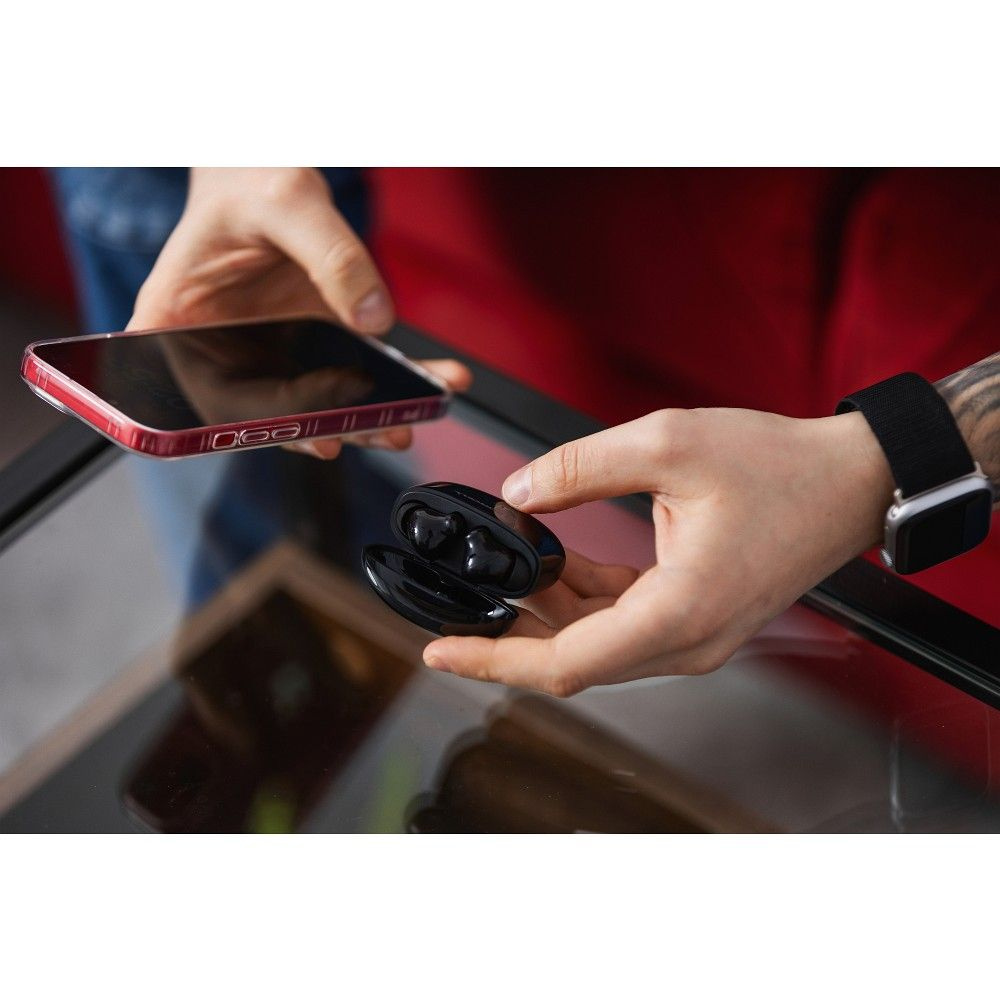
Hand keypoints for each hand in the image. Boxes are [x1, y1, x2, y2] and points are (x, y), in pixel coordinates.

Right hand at [129, 167, 470, 457]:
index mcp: (177, 325)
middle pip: (274, 413)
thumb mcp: (288, 202)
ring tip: (415, 417)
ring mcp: (268, 353)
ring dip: (371, 417)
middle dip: (337, 427)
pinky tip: (434, 380)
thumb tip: (375, 321)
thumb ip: (332, 256)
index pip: (222, 398)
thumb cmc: (250, 179)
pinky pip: (351, 375)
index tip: (327, 424)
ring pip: (318, 405)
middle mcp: (222, 351)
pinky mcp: (309, 345)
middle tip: (387, 431)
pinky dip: (395, 383)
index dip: (274, 421)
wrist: (261, 171)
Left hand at [423, 407, 894, 695]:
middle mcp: (686, 642)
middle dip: (509, 633)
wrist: (850, 481)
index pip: (564, 662)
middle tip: (457, 602)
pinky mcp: (696, 619)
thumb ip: (580, 468)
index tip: (442, 649)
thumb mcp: (668, 443)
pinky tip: (553, 563)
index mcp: (678, 613)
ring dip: (544, 613)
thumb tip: (518, 493)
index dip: (494, 658)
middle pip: (572, 660)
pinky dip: (581, 600)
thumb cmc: (781, 466)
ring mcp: (693, 637)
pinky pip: (621, 623)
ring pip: (594, 644)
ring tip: (503, 570)